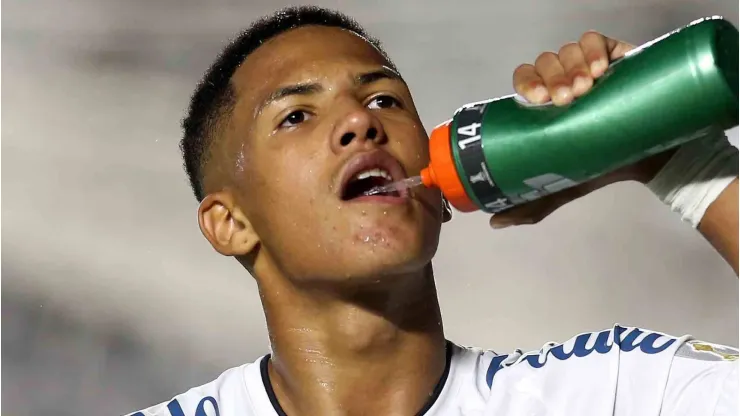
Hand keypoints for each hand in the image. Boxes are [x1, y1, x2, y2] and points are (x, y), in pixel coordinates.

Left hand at [490, 31, 672, 228]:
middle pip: (545, 63)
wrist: (648, 161)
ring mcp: (588, 66)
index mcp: (545, 103)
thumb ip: (531, 203)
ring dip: (572, 66)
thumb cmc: (600, 166)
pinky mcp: (614, 56)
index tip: (536, 101)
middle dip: (551, 77)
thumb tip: (494, 222)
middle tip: (564, 100)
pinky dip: (594, 49)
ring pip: (568, 51)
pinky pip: (596, 40)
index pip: (524, 80)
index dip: (526, 84)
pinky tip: (600, 69)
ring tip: (585, 89)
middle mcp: (563, 80)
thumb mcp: (562, 186)